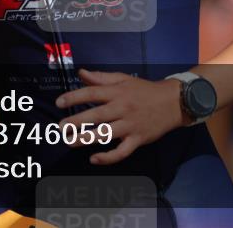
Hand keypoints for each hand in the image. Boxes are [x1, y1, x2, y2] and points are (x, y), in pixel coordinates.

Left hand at [56, 68, 186, 164]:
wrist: (173, 102)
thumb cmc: (144, 90)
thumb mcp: (124, 79)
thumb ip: (101, 77)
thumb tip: (81, 73)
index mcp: (118, 92)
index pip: (92, 93)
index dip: (74, 97)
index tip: (59, 102)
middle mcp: (123, 108)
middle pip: (96, 115)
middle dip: (76, 121)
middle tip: (60, 127)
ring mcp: (130, 125)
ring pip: (106, 134)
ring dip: (86, 139)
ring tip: (70, 141)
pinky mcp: (138, 140)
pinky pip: (122, 151)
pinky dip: (108, 158)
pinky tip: (94, 159)